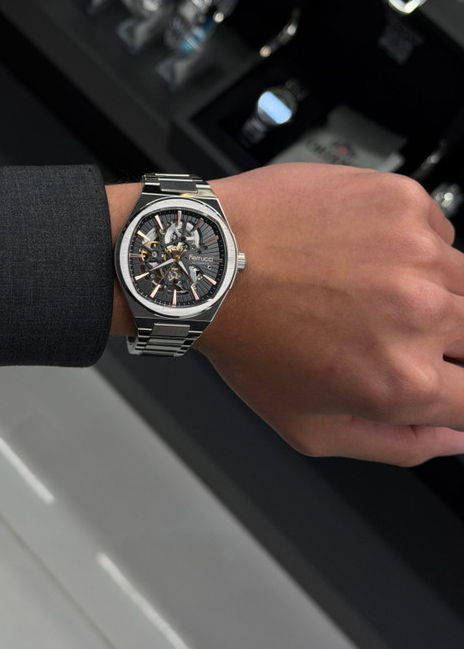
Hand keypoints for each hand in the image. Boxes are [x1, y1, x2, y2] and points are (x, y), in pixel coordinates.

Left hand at [197, 164, 463, 465]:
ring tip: (371, 291)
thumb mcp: (308, 427)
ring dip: (434, 292)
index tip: (447, 381)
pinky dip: (414, 246)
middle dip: (450, 343)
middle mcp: (422, 313)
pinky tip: (363, 253)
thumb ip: (395, 445)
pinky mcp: (403, 203)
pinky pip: (438, 232)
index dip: (462, 393)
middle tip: (392, 331)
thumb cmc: (247, 338)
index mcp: (404, 379)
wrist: (209, 260)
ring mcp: (416, 251)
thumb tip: (453, 439)